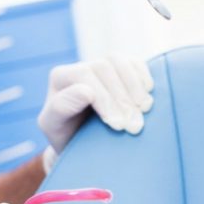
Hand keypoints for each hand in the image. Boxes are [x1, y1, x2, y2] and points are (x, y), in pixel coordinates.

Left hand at [38, 56, 153, 153]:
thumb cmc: (66, 135)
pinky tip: (148, 94)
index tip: (117, 125)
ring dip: (134, 86)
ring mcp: (102, 65)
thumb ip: (62, 108)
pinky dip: (143, 76)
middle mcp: (82, 67)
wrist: (80, 142)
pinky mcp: (121, 69)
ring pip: (119, 62)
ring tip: (144, 109)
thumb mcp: (55, 127)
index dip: (104, 99)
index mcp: (61, 77)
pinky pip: (134, 63)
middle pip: (104, 68)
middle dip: (122, 98)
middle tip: (133, 126)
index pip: (84, 77)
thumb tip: (86, 91)